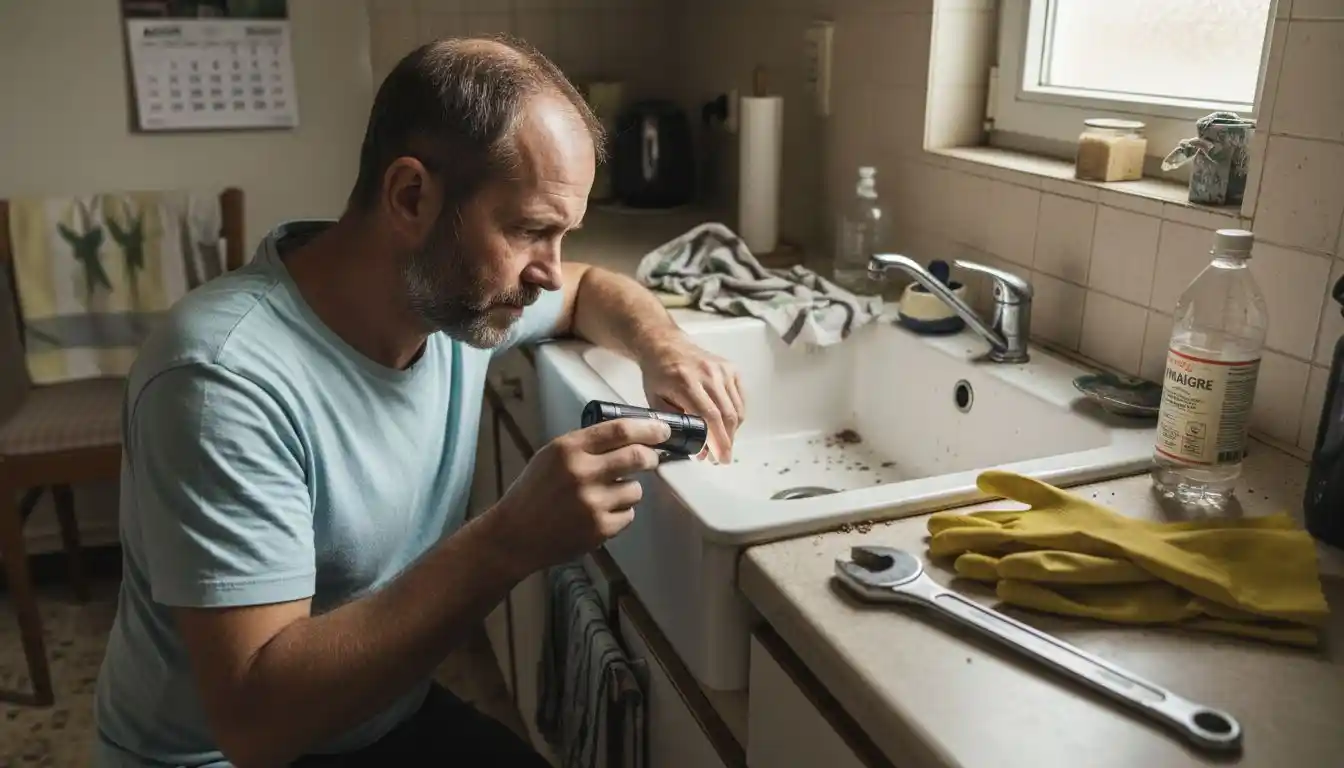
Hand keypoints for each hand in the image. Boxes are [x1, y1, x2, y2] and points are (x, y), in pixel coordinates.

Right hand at [490, 417, 670, 571]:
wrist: (515, 535)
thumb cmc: (534, 492)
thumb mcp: (551, 456)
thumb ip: (586, 444)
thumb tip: (629, 435)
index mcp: (568, 449)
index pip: (620, 430)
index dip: (648, 428)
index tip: (661, 430)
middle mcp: (582, 473)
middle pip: (637, 456)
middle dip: (650, 457)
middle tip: (650, 458)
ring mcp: (592, 503)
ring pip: (635, 489)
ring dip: (629, 489)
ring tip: (606, 495)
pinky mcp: (600, 529)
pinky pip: (629, 514)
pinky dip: (620, 513)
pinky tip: (598, 514)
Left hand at [638, 334, 745, 462]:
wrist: (666, 345)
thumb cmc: (658, 374)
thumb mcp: (654, 400)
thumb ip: (673, 424)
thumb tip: (696, 449)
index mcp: (685, 382)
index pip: (709, 416)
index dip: (718, 441)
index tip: (720, 458)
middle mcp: (708, 374)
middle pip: (727, 415)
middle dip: (727, 441)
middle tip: (721, 458)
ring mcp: (722, 370)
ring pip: (736, 409)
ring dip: (732, 431)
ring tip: (722, 444)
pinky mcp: (731, 369)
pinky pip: (740, 399)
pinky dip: (736, 416)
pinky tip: (726, 425)